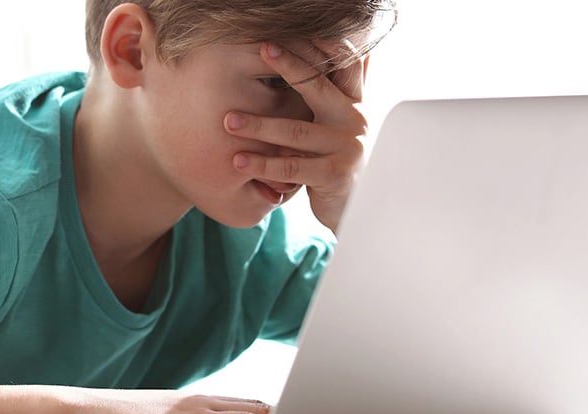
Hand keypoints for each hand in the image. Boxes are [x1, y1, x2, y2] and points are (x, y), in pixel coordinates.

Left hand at [226, 41, 370, 232]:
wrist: (359, 206)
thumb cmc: (339, 158)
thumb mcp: (341, 122)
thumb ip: (339, 90)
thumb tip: (351, 50)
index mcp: (351, 103)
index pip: (338, 66)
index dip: (316, 47)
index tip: (285, 34)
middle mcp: (353, 120)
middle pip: (318, 88)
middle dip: (290, 66)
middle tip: (262, 49)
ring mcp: (346, 148)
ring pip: (296, 132)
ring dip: (259, 126)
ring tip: (228, 121)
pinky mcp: (334, 175)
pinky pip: (292, 168)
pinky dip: (263, 165)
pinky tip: (238, 161)